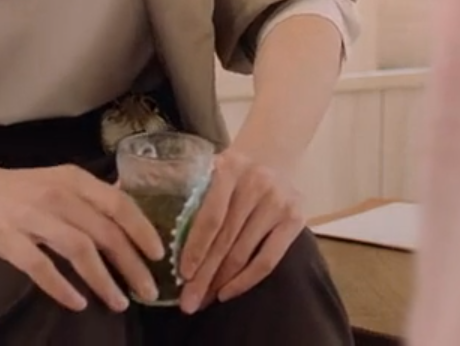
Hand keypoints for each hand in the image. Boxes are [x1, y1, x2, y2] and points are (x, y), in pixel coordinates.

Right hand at [0, 160, 165, 312]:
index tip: (159, 256)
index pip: (119, 205)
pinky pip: (40, 266)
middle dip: (131, 265)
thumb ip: (90, 194)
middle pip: (105, 232)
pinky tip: (77, 303)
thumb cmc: (15, 189)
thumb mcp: (57, 181)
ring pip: (79, 250)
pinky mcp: (6, 237)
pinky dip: (61, 286)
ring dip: (103, 280)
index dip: (142, 231)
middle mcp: (58, 195)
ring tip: (119, 303)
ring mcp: (31, 216)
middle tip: (148, 291)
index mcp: (74, 181)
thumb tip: (128, 203)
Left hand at [175, 147, 304, 312]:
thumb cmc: (231, 175)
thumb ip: (191, 196)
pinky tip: (227, 292)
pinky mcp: (296, 218)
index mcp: (229, 168)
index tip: (182, 275)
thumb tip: (163, 245)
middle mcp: (257, 182)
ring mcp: (279, 200)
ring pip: (244, 253)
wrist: (272, 158)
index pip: (211, 217)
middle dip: (204, 275)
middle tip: (188, 303)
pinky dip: (246, 281)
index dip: (196, 249)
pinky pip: (267, 260)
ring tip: (203, 300)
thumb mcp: (210, 171)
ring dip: (221, 282)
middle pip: (225, 240)